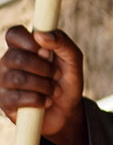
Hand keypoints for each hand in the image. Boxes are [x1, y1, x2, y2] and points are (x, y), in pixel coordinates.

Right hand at [0, 26, 87, 144]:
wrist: (67, 111)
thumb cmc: (66, 80)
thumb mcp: (73, 59)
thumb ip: (61, 42)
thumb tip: (41, 35)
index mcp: (22, 47)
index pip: (14, 33)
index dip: (29, 41)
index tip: (46, 51)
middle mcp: (8, 62)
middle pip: (17, 58)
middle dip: (44, 69)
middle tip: (57, 75)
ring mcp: (3, 81)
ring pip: (18, 79)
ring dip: (45, 86)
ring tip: (54, 90)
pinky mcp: (4, 101)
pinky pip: (18, 98)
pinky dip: (40, 100)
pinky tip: (46, 101)